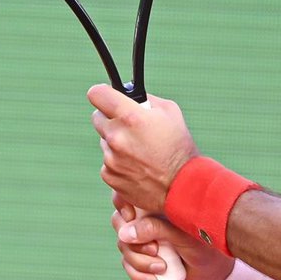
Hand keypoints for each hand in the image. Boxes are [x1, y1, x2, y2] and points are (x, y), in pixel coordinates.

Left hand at [90, 85, 197, 211]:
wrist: (183, 186)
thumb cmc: (180, 146)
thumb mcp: (170, 112)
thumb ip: (146, 100)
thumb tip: (130, 96)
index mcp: (130, 117)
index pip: (97, 94)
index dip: (102, 93)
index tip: (106, 96)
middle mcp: (116, 136)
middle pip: (97, 117)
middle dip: (111, 118)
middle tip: (129, 125)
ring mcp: (111, 158)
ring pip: (105, 141)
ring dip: (117, 142)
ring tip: (141, 150)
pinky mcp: (109, 175)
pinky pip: (108, 162)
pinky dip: (119, 162)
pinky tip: (139, 166)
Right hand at [112, 193, 233, 279]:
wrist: (213, 271)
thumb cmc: (204, 243)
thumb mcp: (183, 234)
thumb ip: (156, 229)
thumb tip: (124, 233)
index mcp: (157, 203)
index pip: (128, 194)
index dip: (122, 203)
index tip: (130, 217)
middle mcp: (146, 218)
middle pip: (119, 222)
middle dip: (133, 241)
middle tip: (154, 250)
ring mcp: (143, 239)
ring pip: (124, 247)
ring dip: (139, 262)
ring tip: (161, 268)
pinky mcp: (142, 259)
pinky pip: (128, 266)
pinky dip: (138, 276)